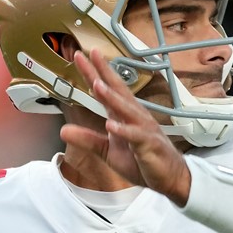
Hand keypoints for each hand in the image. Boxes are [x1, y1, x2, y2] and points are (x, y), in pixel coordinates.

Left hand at [61, 49, 191, 205]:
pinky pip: (135, 135)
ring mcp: (143, 129)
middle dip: (104, 73)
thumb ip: (87, 139)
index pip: (106, 90)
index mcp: (122, 116)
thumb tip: (63, 130)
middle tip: (91, 54)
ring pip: (126, 110)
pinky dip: (124, 130)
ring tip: (97, 85)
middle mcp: (134, 116)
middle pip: (117, 91)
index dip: (93, 73)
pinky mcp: (149, 145)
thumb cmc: (142, 161)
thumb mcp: (108, 151)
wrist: (169, 177)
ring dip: (112, 97)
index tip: (81, 56)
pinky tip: (111, 125)